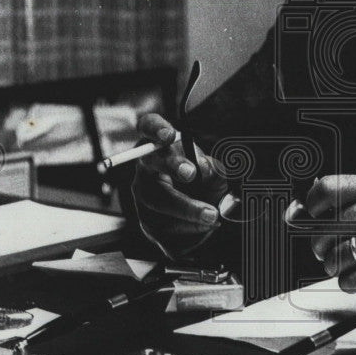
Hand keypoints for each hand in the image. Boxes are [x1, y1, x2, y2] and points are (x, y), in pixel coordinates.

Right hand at [130, 113, 227, 259]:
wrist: (199, 216)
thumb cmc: (202, 183)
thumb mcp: (213, 172)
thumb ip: (211, 167)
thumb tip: (203, 167)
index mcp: (161, 145)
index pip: (149, 127)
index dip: (155, 128)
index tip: (168, 135)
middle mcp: (147, 167)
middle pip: (151, 162)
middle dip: (172, 166)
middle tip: (191, 173)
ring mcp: (142, 194)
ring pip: (157, 199)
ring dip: (187, 208)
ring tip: (211, 214)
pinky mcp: (147, 220)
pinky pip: (163, 224)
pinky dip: (187, 227)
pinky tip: (203, 225)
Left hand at [306, 175, 355, 298]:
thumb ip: (343, 201)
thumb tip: (295, 210)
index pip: (327, 189)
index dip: (309, 205)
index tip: (310, 215)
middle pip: (325, 231)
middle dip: (321, 246)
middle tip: (332, 248)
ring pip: (335, 258)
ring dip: (335, 266)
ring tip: (350, 262)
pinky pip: (349, 280)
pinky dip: (349, 282)